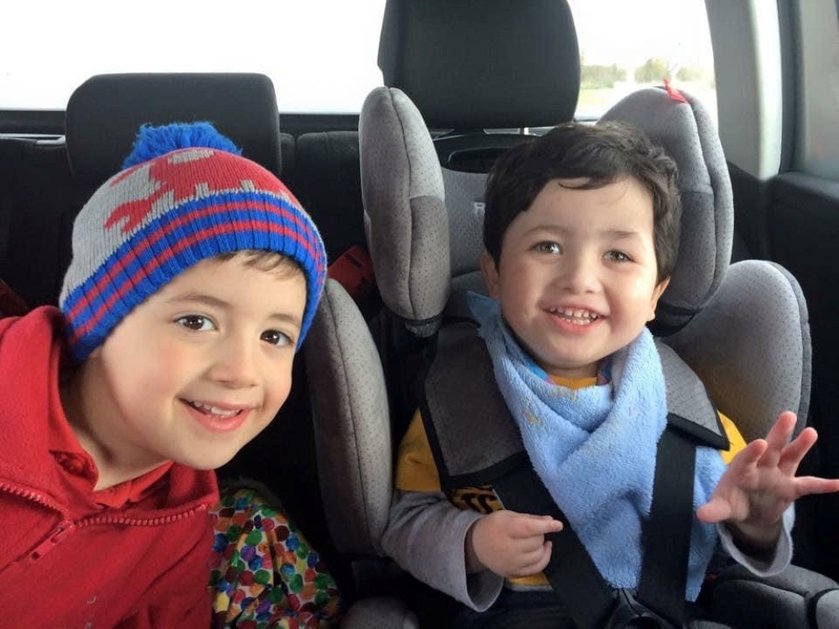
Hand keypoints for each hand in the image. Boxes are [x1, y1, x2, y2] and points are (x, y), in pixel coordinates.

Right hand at [466, 509, 562, 577]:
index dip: (545, 526)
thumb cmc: (495, 526)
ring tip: (537, 539)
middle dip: (540, 533)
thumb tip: (551, 521)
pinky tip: (544, 549)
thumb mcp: (508, 516)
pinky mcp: (514, 573)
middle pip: (536, 541)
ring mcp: (511, 563)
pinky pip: (537, 568)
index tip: (558, 525)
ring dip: (542, 546)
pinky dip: (544, 558)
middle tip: (534, 529)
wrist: (477, 546)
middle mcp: (507, 548)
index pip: (529, 528)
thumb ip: (530, 518)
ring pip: (538, 555)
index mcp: (505, 529)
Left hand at [697, 411, 838, 548]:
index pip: (746, 458)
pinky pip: (809, 485)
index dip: (752, 451)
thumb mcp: (721, 506)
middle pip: (771, 449)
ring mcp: (778, 475)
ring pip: (790, 457)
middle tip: (787, 415)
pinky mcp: (791, 487)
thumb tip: (701, 515)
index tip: (760, 443)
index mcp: (741, 470)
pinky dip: (824, 485)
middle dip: (778, 433)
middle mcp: (761, 467)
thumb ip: (714, 510)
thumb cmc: (731, 501)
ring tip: (811, 432)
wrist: (746, 511)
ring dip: (800, 446)